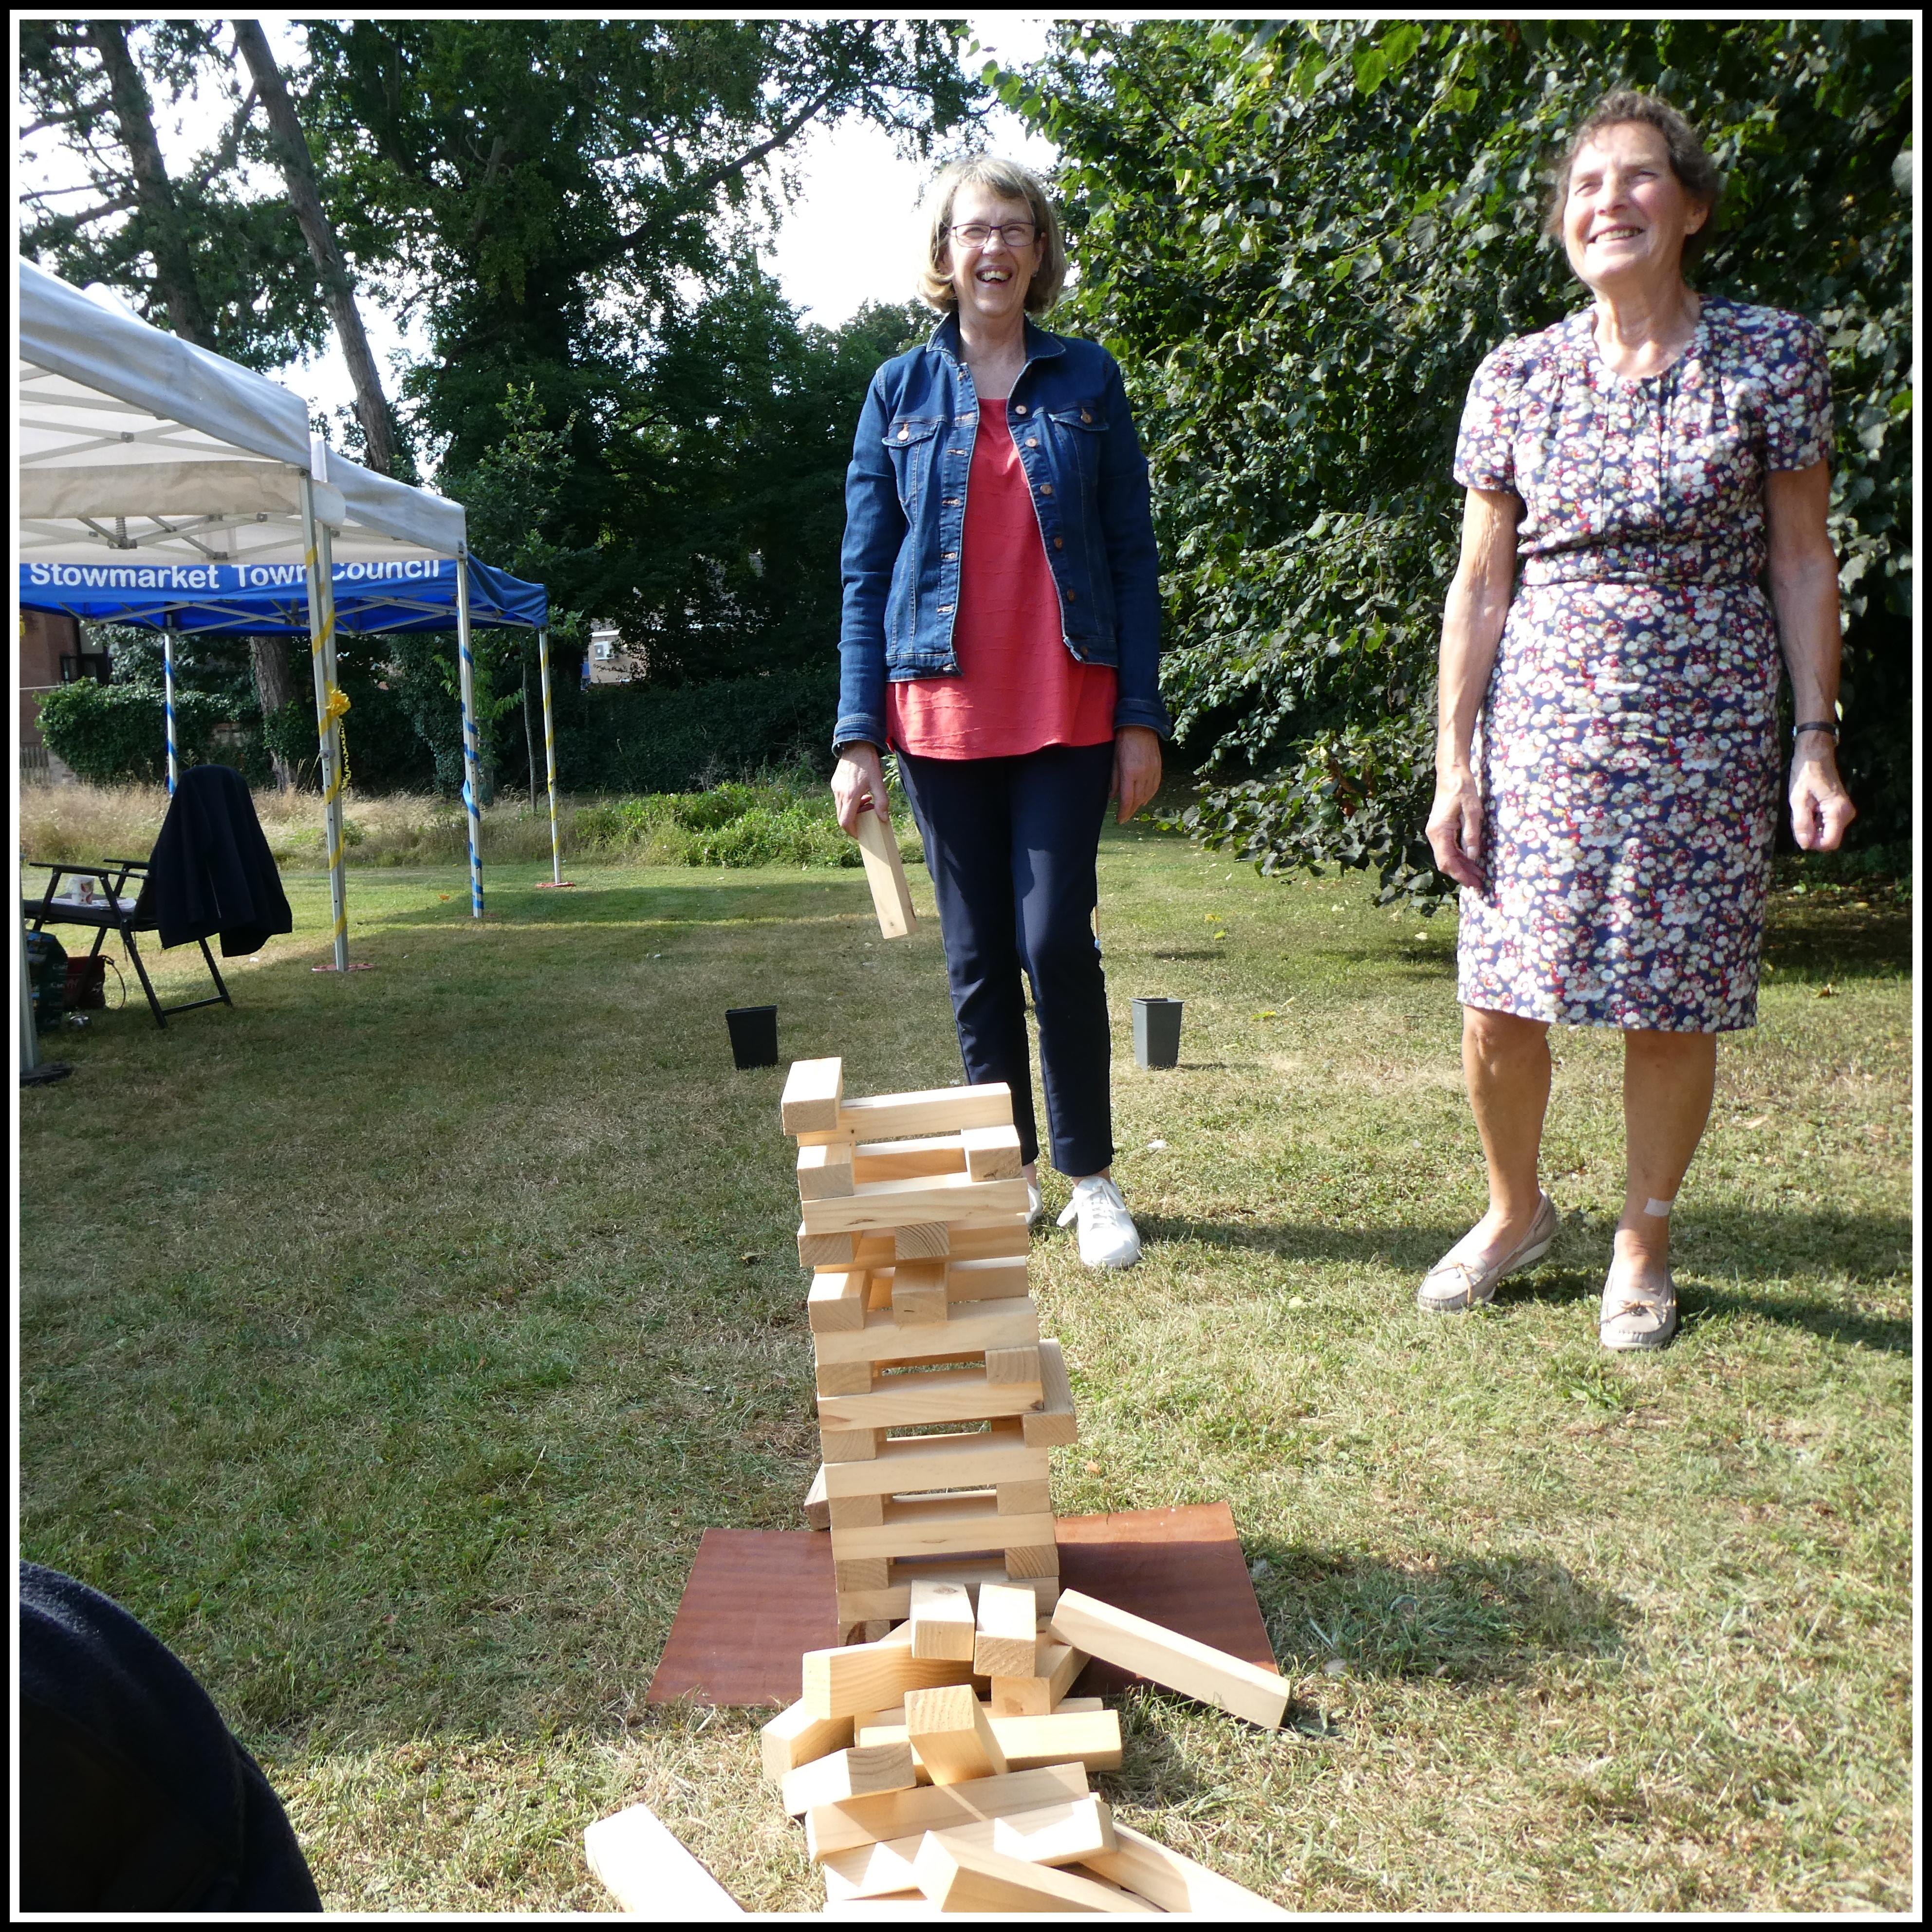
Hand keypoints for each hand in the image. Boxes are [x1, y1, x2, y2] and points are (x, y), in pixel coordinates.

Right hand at [831, 742, 888, 835]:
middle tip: (866, 819)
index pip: (846, 822)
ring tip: (867, 803)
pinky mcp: (835, 784)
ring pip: (840, 809)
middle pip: (841, 818)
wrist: (856, 746)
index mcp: (850, 796)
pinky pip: (839, 800)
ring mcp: (835, 789)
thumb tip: (883, 819)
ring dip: (852, 812)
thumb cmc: (868, 764)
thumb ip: (882, 802)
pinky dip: (849, 803)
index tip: (860, 834)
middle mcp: (840, 794)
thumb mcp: (878, 783)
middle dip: (853, 823)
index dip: (852, 832)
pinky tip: (861, 795)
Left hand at [1111, 726, 1161, 823]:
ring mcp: (1152, 771)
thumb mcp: (1115, 760)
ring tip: (1133, 810)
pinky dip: (1149, 795)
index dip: (1123, 812)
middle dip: (1130, 811)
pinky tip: (1145, 800)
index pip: (1127, 799)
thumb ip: (1114, 780)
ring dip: (1140, 804)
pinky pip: (1155, 786)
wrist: (1140, 726)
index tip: (1120, 819)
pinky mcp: (1158, 767)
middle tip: (1124, 817)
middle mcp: (1143, 774)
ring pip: (1147, 795)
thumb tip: (1113, 797)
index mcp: (1130, 773)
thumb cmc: (1123, 742)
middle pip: (1138, 800)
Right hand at [1426, 765, 1483, 888]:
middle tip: (1479, 884)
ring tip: (1478, 875)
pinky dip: (1460, 858)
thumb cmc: (1462, 789)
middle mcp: (1434, 835)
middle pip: (1446, 863)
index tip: (1473, 884)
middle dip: (1461, 875)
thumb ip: (1471, 834)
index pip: (1447, 861)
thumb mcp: (1472, 811)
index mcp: (1440, 832)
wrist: (1451, 774)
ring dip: (1461, 867)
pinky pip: (1448, 849)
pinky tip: (1471, 861)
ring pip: (1447, 857)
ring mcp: (1436, 832)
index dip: (1460, 875)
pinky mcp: (1440, 829)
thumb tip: (1473, 856)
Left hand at [1789, 743, 1854, 851]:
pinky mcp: (1841, 809)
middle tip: (1800, 816)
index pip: (1830, 843)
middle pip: (1829, 838)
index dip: (1813, 844)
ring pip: (1827, 832)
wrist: (1816, 755)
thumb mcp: (1798, 800)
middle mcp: (1846, 814)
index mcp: (1837, 812)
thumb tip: (1805, 845)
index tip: (1800, 833)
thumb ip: (1801, 824)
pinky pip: (1828, 824)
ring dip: (1813, 827)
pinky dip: (1816, 821)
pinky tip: (1809, 808)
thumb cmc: (1805, 774)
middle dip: (1812, 834)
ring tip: (1804, 809)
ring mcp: (1845, 811)